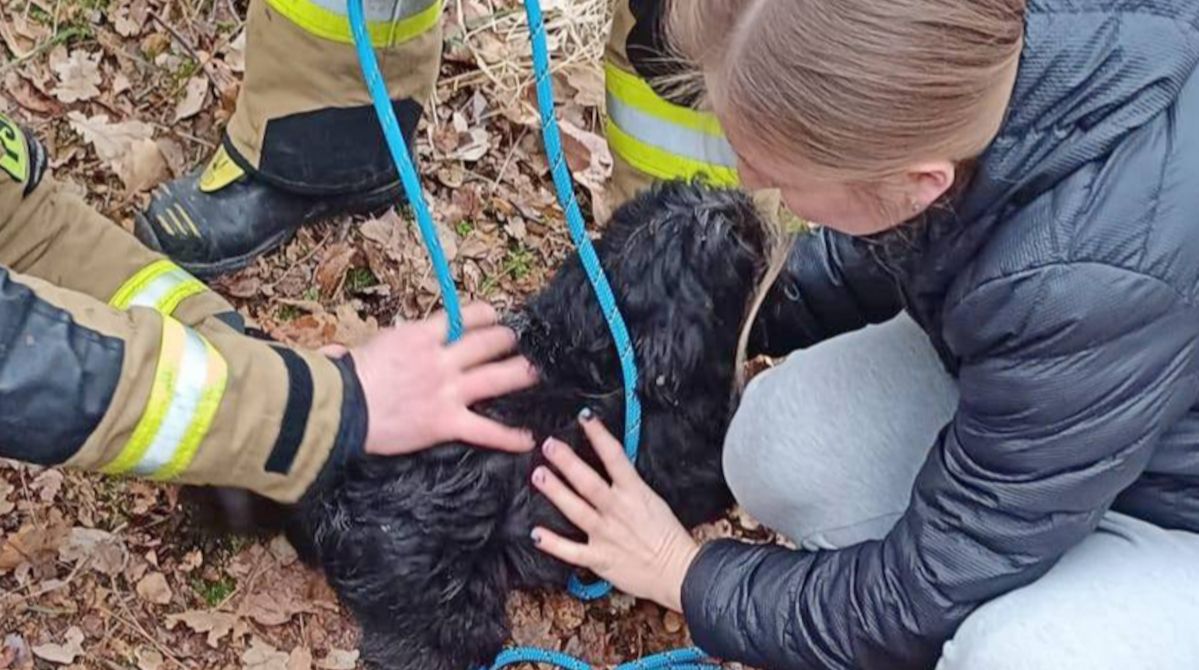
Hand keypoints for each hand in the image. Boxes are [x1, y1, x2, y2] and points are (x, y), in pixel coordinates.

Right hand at [344, 301, 538, 455]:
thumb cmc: (347, 378)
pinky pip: (486, 430)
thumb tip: (349, 349)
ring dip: (520, 374)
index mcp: (422, 336)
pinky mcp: (446, 423)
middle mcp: (441, 360)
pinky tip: (528, 438)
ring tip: (535, 373)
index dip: (486, 315)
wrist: (341, 408)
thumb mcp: (370, 347)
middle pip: (488, 343)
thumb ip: (384, 345)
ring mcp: (447, 391)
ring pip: (496, 378)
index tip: (495, 317)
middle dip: (507, 340)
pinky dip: (509, 436)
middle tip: (519, 341)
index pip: (465, 316)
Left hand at [530, 412, 699, 611]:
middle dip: (567, 462)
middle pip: (589, 482)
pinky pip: (572, 551)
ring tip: (539, 476)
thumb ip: (629, 484)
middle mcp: (618, 510)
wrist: (679, 572)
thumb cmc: (668, 536)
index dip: (599, 435)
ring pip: (577, 510)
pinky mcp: (601, 558)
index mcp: (635, 493)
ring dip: (556, 492)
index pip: (616, 457)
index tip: (585, 417)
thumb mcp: (652, 500)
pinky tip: (536, 534)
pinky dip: (554, 544)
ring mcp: (607, 535)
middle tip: (549, 445)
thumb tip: (612, 465)